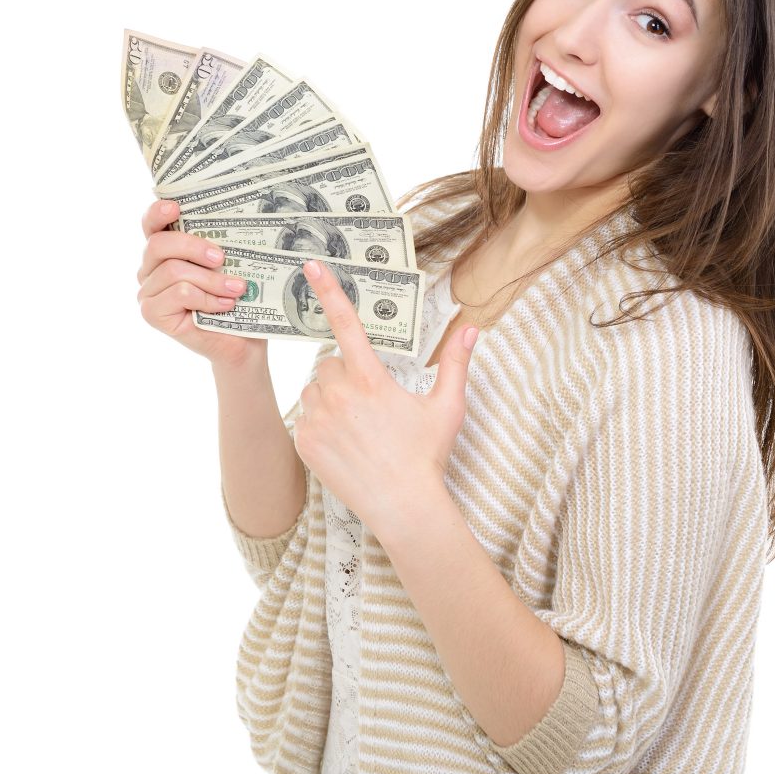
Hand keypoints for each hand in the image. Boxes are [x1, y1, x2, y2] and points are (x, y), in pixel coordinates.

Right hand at [136, 199, 265, 367]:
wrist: (241, 341)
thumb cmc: (234, 298)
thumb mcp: (228, 266)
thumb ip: (217, 245)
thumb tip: (230, 221)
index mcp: (166, 250)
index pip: (151, 224)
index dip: (157, 212)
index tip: (176, 208)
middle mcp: (150, 268)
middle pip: (160, 244)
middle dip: (194, 246)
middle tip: (222, 257)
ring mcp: (148, 291)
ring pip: (174, 271)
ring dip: (211, 279)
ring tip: (237, 288)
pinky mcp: (152, 313)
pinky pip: (179, 293)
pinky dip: (208, 298)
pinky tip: (226, 305)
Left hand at [292, 258, 478, 538]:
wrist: (402, 507)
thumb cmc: (426, 456)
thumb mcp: (447, 407)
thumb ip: (454, 363)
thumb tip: (471, 329)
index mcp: (372, 380)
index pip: (346, 325)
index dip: (329, 291)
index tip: (311, 266)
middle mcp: (339, 395)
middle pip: (328, 363)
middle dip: (344, 373)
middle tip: (368, 400)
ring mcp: (317, 419)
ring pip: (312, 389)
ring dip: (328, 396)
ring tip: (356, 425)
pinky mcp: (304, 441)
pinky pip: (303, 417)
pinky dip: (318, 423)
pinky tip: (343, 442)